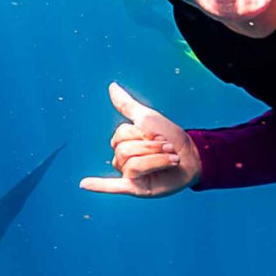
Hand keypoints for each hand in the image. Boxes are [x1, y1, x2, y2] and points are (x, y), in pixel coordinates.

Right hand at [80, 82, 201, 197]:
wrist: (192, 156)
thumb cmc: (170, 136)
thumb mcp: (147, 118)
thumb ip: (127, 106)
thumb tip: (111, 86)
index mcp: (124, 142)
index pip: (122, 135)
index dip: (144, 134)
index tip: (162, 135)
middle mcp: (123, 159)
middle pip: (125, 151)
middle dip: (152, 148)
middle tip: (170, 149)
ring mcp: (128, 175)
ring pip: (130, 165)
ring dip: (156, 160)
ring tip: (171, 160)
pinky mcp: (136, 188)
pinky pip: (113, 187)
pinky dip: (99, 186)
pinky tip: (84, 184)